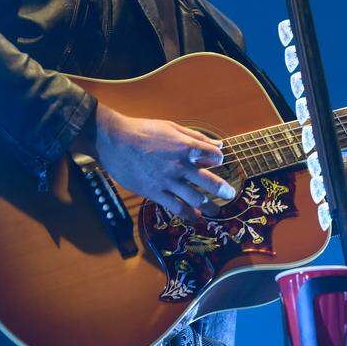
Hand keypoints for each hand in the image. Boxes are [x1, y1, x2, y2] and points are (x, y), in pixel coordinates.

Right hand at [91, 103, 235, 220]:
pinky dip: (189, 215)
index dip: (219, 160)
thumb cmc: (143, 131)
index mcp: (185, 147)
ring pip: (195, 198)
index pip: (213, 156)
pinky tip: (195, 218)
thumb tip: (218, 144)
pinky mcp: (155, 193)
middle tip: (230, 194)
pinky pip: (176, 208)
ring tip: (216, 211)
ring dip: (209, 206)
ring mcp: (168, 181)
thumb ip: (196, 137)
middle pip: (209, 182)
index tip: (219, 163)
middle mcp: (180, 166)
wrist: (115, 141)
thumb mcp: (172, 127)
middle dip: (223, 190)